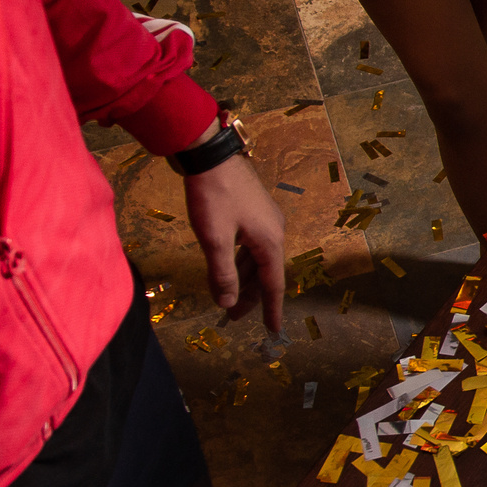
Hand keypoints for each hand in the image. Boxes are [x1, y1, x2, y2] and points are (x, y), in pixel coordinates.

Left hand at [182, 154, 285, 332]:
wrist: (211, 155)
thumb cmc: (213, 196)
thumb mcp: (214, 238)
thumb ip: (222, 273)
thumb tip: (228, 303)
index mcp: (269, 241)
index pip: (273, 285)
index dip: (270, 309)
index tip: (272, 330)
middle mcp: (275, 232)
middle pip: (265, 273)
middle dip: (250, 296)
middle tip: (231, 316)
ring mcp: (266, 220)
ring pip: (258, 259)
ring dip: (245, 279)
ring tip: (228, 296)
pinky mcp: (255, 212)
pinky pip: (253, 246)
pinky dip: (242, 262)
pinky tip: (229, 266)